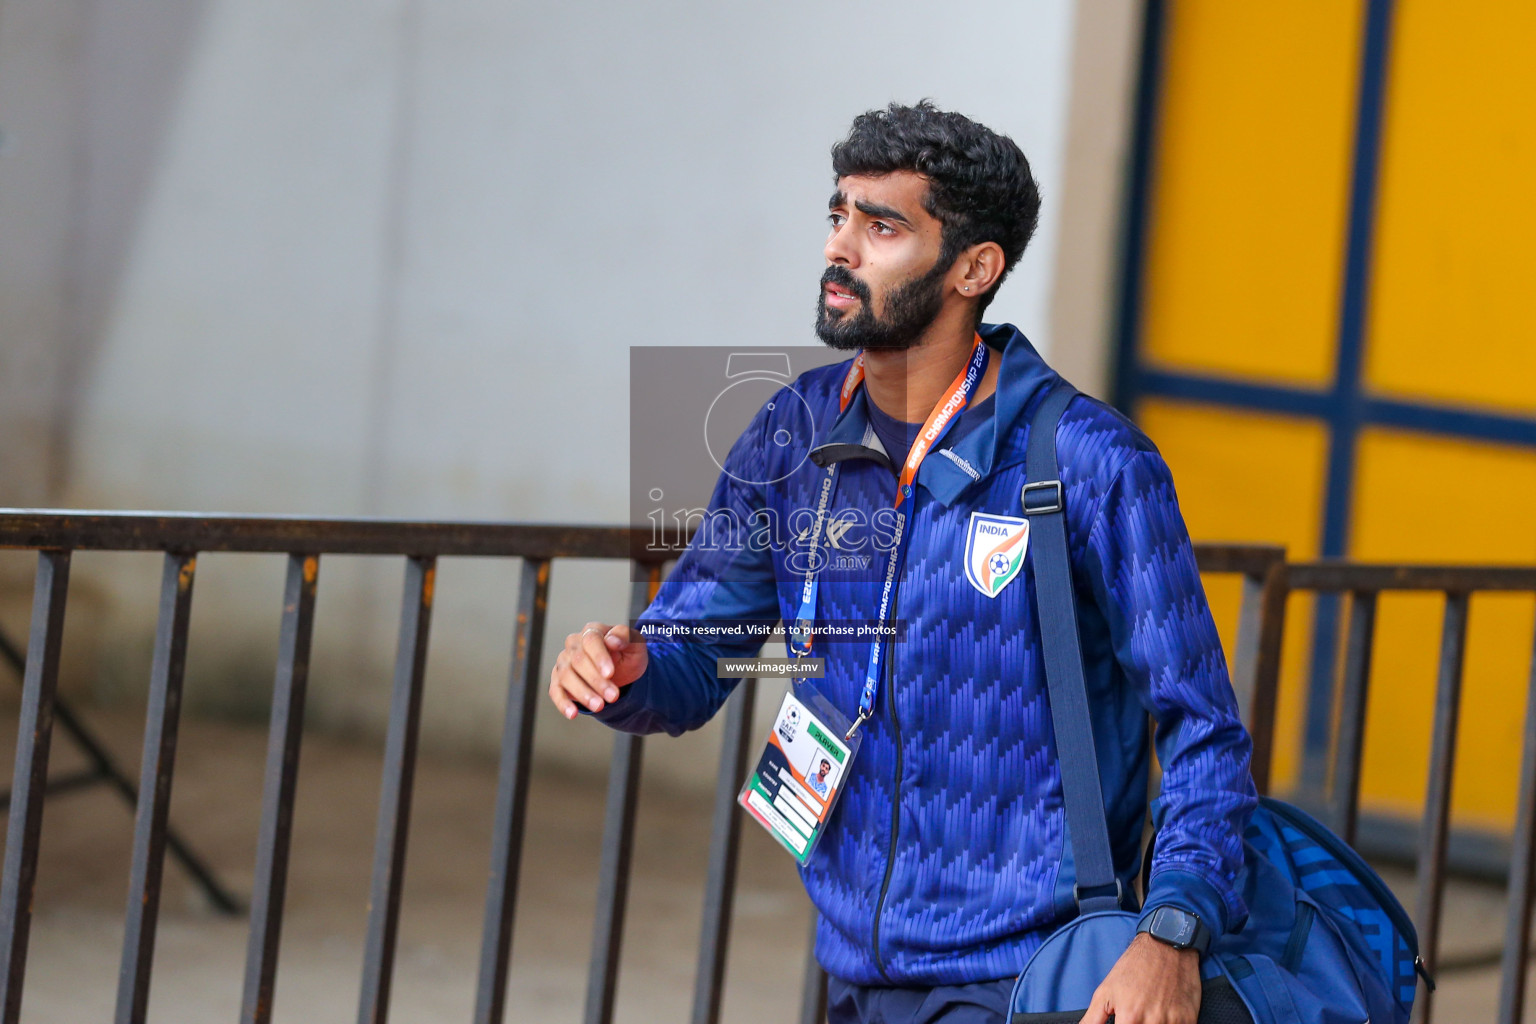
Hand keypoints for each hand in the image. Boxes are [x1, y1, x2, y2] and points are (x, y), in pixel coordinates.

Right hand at [548, 621, 647, 718]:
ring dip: (583, 693)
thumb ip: (625, 637)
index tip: (610, 673)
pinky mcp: (558, 680)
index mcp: (592, 631)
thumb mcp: (635, 644)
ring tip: (599, 706)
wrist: (622, 669)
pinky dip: (563, 703)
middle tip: (613, 696)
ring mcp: (564, 662)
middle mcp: (574, 644)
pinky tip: (573, 713)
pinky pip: (555, 691)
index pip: (591, 641)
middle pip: (578, 661)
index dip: (599, 657)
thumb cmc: (627, 653)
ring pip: (566, 677)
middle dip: (596, 681)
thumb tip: (612, 640)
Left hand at [1078, 933, 1200, 1023]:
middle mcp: (1152, 1022)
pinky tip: (1164, 1016)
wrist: (1166, 945)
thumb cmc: (1133, 967)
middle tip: (1134, 1019)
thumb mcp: (1105, 991)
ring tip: (1148, 1015)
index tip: (1123, 1023)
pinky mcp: (1189, 1020)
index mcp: (1129, 1017)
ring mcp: (1173, 1021)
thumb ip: (1092, 1019)